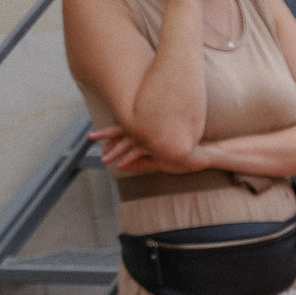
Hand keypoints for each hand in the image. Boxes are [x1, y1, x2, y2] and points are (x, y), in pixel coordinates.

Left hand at [89, 125, 204, 174]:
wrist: (205, 154)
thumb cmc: (184, 155)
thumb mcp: (158, 160)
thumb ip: (140, 162)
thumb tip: (123, 166)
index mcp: (149, 132)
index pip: (125, 129)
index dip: (110, 133)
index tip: (96, 136)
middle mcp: (150, 132)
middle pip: (123, 131)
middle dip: (105, 134)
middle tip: (90, 137)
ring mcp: (155, 138)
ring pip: (130, 142)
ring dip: (115, 150)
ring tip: (104, 158)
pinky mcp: (161, 147)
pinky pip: (141, 151)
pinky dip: (130, 158)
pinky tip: (121, 164)